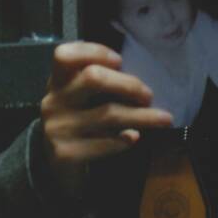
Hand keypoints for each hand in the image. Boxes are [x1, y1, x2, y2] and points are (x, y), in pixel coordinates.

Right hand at [40, 41, 172, 198]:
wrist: (54, 165)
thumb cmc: (77, 121)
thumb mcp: (78, 98)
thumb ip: (97, 83)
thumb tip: (138, 79)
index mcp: (57, 81)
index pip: (65, 55)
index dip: (94, 51)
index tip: (120, 61)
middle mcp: (53, 101)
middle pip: (93, 78)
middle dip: (128, 84)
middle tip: (149, 96)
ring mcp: (58, 128)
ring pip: (108, 114)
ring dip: (142, 116)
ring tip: (164, 119)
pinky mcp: (66, 154)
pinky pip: (105, 143)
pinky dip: (125, 140)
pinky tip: (135, 137)